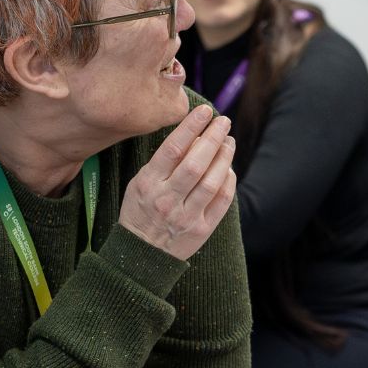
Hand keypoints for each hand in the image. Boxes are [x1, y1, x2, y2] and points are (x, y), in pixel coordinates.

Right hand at [119, 105, 236, 260]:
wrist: (141, 256)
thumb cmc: (140, 211)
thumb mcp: (139, 183)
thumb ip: (163, 162)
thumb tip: (193, 135)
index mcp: (148, 184)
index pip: (172, 149)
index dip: (191, 127)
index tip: (204, 111)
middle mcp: (167, 200)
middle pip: (196, 163)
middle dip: (213, 138)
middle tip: (223, 121)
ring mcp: (186, 216)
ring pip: (212, 181)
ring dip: (224, 157)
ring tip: (229, 141)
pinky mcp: (202, 229)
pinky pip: (222, 200)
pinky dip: (229, 180)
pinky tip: (228, 167)